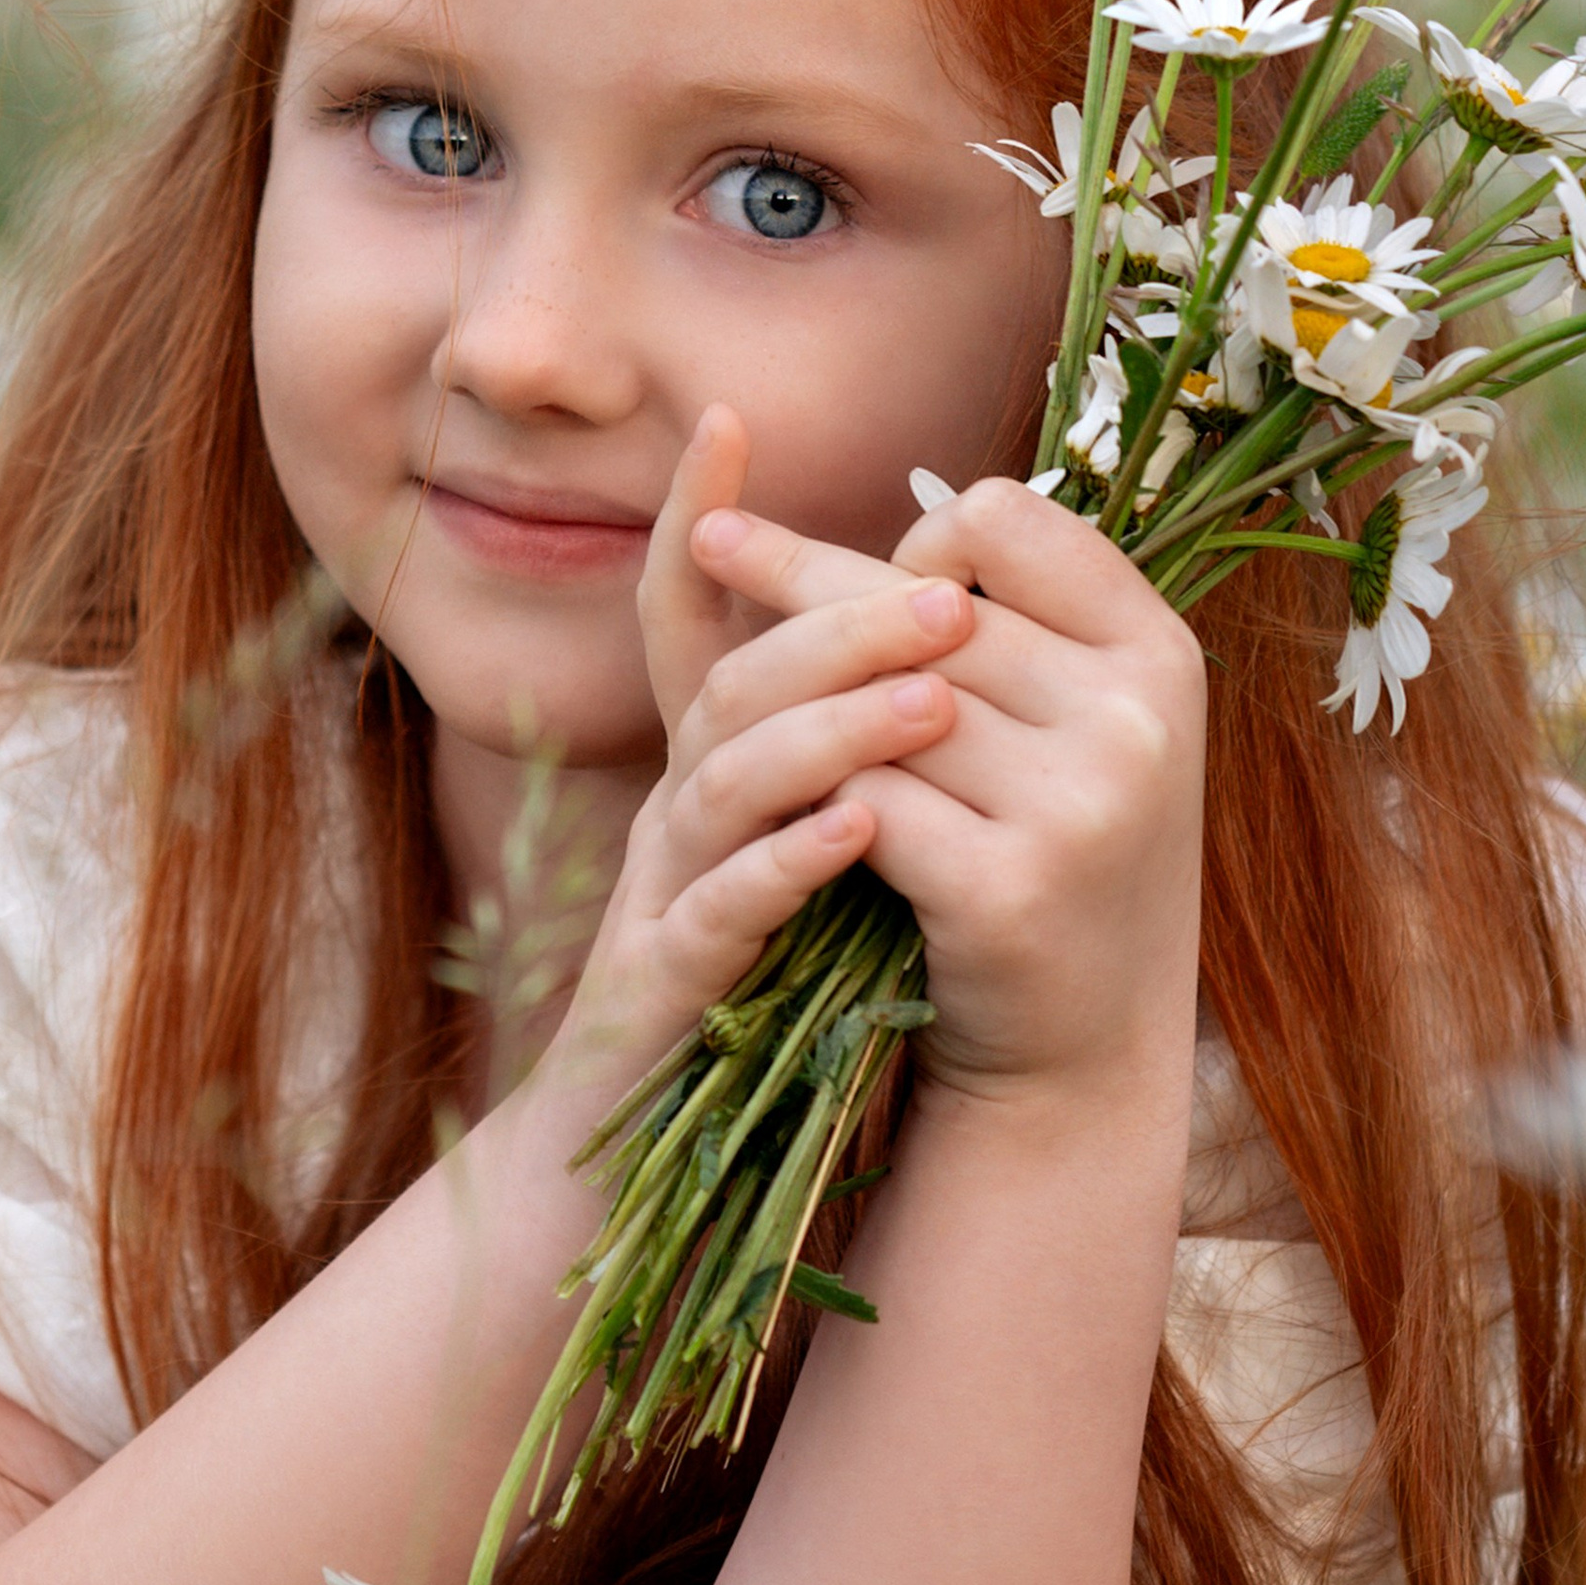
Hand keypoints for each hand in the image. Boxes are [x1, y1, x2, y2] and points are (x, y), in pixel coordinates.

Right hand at [542, 409, 980, 1110]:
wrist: (634, 1163)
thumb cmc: (736, 1001)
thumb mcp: (780, 858)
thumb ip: (825, 763)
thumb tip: (922, 667)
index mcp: (700, 774)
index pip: (686, 621)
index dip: (697, 523)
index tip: (727, 421)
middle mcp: (669, 814)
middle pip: (728, 680)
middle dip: (832, 622)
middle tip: (950, 596)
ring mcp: (659, 897)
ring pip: (722, 780)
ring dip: (827, 730)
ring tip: (929, 703)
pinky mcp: (665, 991)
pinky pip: (716, 912)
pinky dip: (786, 863)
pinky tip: (862, 832)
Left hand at [676, 470, 1207, 1107]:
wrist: (1085, 1048)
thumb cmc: (1061, 858)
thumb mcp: (1078, 728)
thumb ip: (1011, 629)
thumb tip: (890, 518)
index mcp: (1161, 651)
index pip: (1009, 519)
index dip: (925, 538)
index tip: (885, 575)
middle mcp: (1137, 717)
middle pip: (925, 610)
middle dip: (808, 583)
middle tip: (713, 543)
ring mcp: (1081, 807)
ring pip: (882, 703)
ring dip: (807, 701)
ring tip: (738, 682)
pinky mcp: (1008, 890)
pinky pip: (866, 803)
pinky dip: (817, 801)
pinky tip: (781, 799)